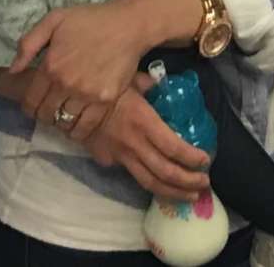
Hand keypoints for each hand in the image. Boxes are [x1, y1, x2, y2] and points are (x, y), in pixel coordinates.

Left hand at [10, 0, 152, 127]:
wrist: (128, 25)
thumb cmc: (90, 20)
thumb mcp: (54, 20)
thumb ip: (29, 44)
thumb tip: (13, 70)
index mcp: (51, 66)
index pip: (30, 102)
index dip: (29, 107)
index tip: (33, 105)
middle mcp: (66, 84)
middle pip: (47, 115)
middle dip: (44, 115)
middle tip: (50, 109)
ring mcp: (87, 94)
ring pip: (65, 123)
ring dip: (61, 122)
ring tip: (64, 115)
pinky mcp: (106, 100)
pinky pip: (87, 126)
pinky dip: (80, 129)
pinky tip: (79, 122)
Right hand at [81, 76, 212, 200]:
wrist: (67, 102)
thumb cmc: (102, 86)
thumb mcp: (129, 78)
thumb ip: (149, 84)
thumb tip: (161, 84)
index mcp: (143, 121)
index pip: (174, 147)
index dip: (192, 158)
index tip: (206, 161)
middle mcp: (134, 144)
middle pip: (166, 173)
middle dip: (188, 183)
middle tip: (204, 184)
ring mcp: (120, 157)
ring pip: (150, 183)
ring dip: (173, 193)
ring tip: (190, 196)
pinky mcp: (108, 162)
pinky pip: (132, 175)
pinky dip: (150, 182)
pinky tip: (161, 183)